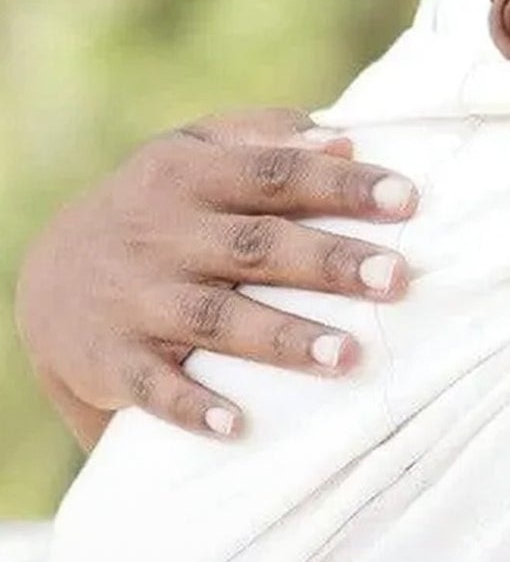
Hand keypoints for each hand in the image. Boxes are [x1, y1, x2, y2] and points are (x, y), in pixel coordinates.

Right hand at [14, 109, 418, 445]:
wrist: (49, 277)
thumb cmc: (159, 206)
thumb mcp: (194, 152)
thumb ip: (265, 137)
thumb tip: (344, 138)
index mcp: (190, 175)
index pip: (276, 173)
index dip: (342, 186)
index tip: (408, 200)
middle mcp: (165, 234)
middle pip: (258, 246)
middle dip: (330, 263)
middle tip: (398, 279)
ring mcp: (138, 299)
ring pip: (217, 319)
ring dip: (284, 339)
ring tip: (348, 356)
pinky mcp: (114, 360)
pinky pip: (154, 387)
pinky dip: (193, 407)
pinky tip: (239, 424)